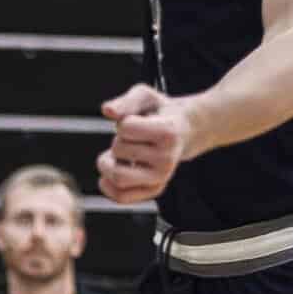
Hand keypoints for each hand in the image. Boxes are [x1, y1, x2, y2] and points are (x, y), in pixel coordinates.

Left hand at [98, 83, 201, 205]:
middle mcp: (167, 158)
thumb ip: (125, 101)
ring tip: (118, 156)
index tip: (136, 122)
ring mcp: (161, 177)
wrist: (184, 131)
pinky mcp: (154, 190)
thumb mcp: (145, 96)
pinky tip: (110, 172)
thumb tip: (108, 110)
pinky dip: (108, 186)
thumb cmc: (161, 113)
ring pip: (117, 177)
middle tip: (129, 139)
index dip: (123, 122)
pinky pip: (121, 196)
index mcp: (167, 132)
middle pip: (118, 151)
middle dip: (116, 141)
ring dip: (109, 164)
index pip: (125, 127)